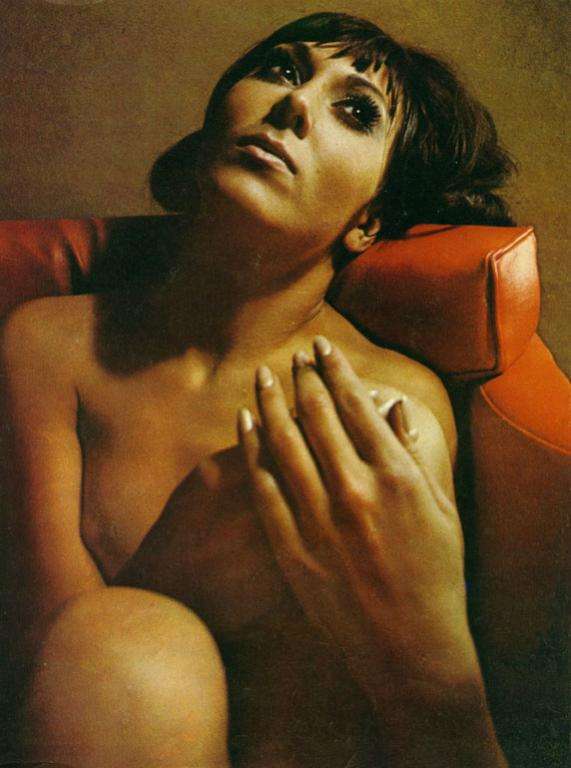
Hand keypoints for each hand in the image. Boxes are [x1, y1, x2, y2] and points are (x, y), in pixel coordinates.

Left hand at [237, 336, 480, 704]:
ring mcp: (320, 519)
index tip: (322, 348)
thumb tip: (393, 410)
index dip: (336, 371)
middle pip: (317, 417)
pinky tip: (244, 422)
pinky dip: (251, 449)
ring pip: (284, 443)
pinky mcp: (292, 546)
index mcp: (395, 477)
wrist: (408, 645)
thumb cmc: (435, 575)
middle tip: (290, 357)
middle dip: (302, 379)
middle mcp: (355, 490)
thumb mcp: (441, 510)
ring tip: (262, 377)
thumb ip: (417, 454)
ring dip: (270, 404)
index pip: (357, 407)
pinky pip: (263, 486)